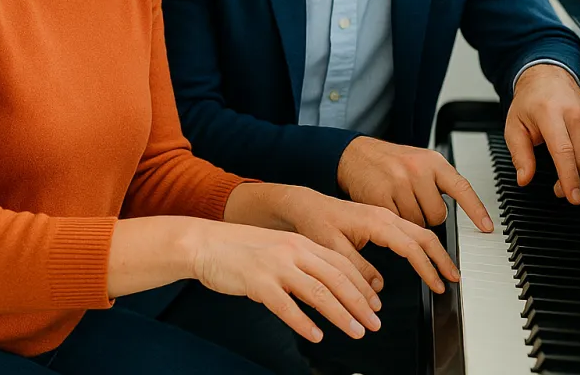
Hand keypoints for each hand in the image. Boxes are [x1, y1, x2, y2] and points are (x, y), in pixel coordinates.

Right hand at [186, 220, 380, 343]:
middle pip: (337, 279)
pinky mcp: (258, 283)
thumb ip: (301, 265)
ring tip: (356, 331)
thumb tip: (326, 289)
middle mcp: (293, 251)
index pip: (341, 265)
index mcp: (301, 243)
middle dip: (360, 303)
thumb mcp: (277, 249)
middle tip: (375, 323)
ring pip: (319, 293)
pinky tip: (316, 336)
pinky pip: (286, 306)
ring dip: (341, 315)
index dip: (362, 286)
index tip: (375, 304)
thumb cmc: (239, 249)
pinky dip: (304, 323)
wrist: (204, 243)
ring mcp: (276, 266)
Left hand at [270, 185, 460, 296]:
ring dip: (435, 252)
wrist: (305, 204)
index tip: (438, 285)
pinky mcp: (382, 220)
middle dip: (442, 258)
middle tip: (454, 278)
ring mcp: (385, 216)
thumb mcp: (331, 249)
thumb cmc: (315, 221)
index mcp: (376, 221)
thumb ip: (355, 269)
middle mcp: (385, 216)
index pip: (411, 246)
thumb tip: (377, 289)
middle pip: (424, 235)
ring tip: (445, 271)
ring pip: (420, 231)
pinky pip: (410, 231)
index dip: (427, 268)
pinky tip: (426, 258)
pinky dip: (423, 245)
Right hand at [336, 137, 493, 231]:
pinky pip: (399, 222)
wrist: (355, 154)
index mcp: (433, 162)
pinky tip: (389, 206)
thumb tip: (464, 209)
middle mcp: (418, 170)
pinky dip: (396, 221)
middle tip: (416, 202)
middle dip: (429, 216)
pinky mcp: (381, 196)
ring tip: (401, 202)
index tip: (488, 228)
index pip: (461, 188)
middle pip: (438, 215)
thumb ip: (439, 181)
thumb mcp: (421, 161)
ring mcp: (399, 182)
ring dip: (412, 220)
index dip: (476, 210)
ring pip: (419, 222)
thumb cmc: (392, 161)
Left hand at [504, 64, 579, 204]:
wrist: (548, 78)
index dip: (569, 178)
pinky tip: (578, 162)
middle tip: (560, 190)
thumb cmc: (530, 102)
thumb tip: (524, 178)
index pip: (564, 151)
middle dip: (573, 181)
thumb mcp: (514, 127)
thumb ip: (519, 155)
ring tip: (565, 173)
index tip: (573, 197)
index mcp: (550, 113)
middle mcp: (575, 113)